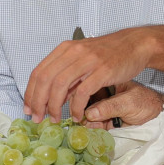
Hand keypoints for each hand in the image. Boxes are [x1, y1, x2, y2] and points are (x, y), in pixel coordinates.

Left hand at [24, 28, 152, 122]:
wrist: (134, 45)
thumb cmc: (108, 54)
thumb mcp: (82, 60)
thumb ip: (67, 76)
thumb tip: (52, 98)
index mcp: (65, 49)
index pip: (39, 71)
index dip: (30, 92)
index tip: (28, 109)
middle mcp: (73, 52)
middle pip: (46, 79)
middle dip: (38, 102)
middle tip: (37, 118)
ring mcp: (87, 60)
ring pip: (60, 85)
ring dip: (54, 106)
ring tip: (55, 119)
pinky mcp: (102, 70)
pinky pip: (82, 92)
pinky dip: (76, 107)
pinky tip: (76, 116)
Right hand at [82, 81, 163, 127]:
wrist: (161, 120)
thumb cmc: (148, 104)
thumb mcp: (129, 102)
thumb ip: (110, 107)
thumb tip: (89, 113)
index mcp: (107, 83)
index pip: (88, 87)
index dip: (80, 96)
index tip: (77, 106)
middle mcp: (103, 96)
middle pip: (84, 102)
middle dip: (82, 111)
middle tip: (82, 119)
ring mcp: (104, 110)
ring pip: (87, 115)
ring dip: (86, 122)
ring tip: (89, 126)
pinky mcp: (107, 123)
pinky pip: (95, 126)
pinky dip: (93, 129)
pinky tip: (93, 130)